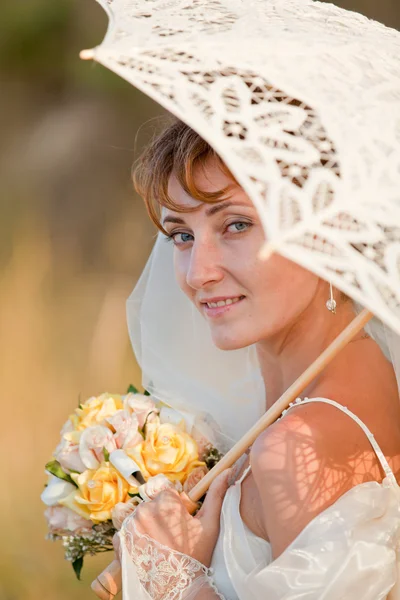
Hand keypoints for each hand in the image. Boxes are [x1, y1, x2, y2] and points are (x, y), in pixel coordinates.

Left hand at [114, 469, 231, 567]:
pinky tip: (146, 549)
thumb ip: (216, 494)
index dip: (174, 507)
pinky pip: (124, 530)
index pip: (166, 493)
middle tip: (171, 536)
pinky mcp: (121, 540)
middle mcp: (146, 509)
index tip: (180, 522)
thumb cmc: (197, 556)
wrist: (179, 587)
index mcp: (166, 502)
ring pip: (140, 515)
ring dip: (147, 525)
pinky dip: (133, 537)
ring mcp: (131, 525)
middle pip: (152, 503)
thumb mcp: (210, 524)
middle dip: (160, 515)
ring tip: (159, 544)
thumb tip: (226, 471)